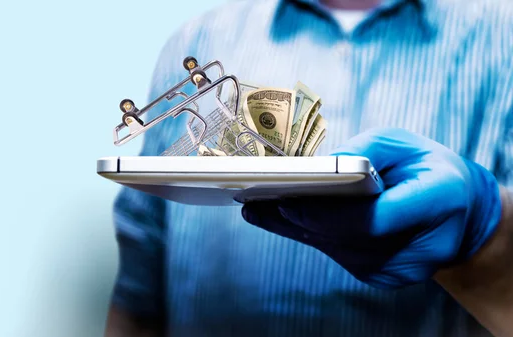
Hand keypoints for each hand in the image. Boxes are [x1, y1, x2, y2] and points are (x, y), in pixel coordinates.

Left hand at [242, 128, 501, 288]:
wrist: (459, 210)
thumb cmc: (426, 167)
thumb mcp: (401, 142)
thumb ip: (361, 151)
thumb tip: (316, 169)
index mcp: (440, 200)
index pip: (376, 217)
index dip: (329, 215)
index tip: (288, 204)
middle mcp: (425, 244)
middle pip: (348, 238)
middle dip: (298, 221)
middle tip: (254, 204)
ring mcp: (406, 268)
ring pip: (338, 249)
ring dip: (296, 230)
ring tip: (258, 209)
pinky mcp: (387, 276)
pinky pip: (340, 255)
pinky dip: (312, 236)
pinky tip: (283, 220)